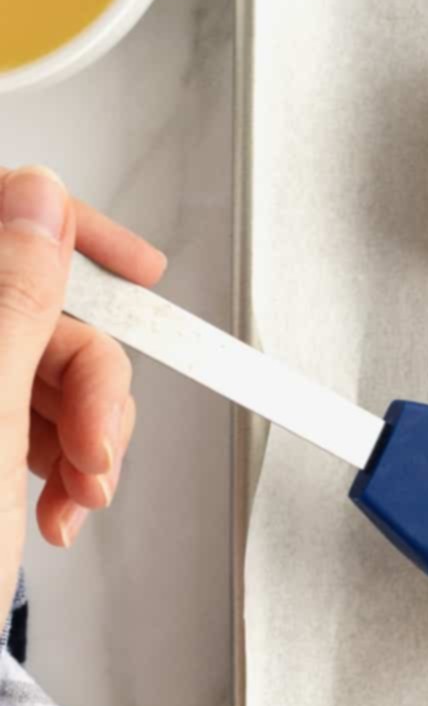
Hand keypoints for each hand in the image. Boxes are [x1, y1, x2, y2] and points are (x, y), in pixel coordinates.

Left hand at [0, 167, 166, 625]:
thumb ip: (13, 294)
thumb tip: (37, 201)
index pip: (4, 222)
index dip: (70, 235)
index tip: (136, 271)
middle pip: (39, 310)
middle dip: (92, 382)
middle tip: (99, 445)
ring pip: (48, 371)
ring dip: (88, 433)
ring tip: (78, 492)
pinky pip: (36, 421)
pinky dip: (67, 462)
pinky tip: (61, 504)